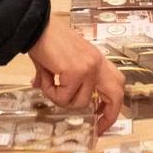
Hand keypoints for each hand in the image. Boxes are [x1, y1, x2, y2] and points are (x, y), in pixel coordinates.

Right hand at [28, 16, 124, 131]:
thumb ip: (67, 80)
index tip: (102, 120)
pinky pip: (63, 97)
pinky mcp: (75, 72)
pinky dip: (50, 93)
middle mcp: (97, 64)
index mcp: (97, 60)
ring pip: (80, 103)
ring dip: (60, 99)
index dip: (113, 105)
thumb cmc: (46, 40)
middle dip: (109, 115)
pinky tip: (43, 79)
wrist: (35, 26)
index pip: (116, 84)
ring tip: (47, 84)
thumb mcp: (65, 60)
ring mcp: (88, 68)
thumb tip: (57, 95)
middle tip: (97, 127)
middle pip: (115, 95)